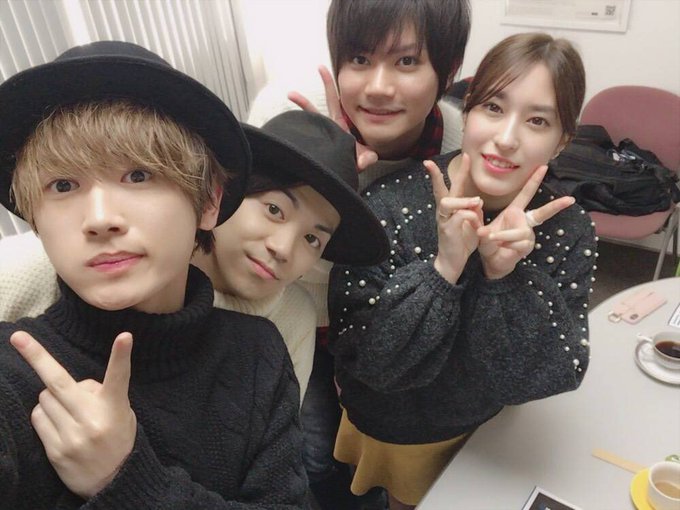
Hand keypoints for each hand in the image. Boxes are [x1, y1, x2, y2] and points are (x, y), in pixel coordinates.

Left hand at [10, 330, 136, 498]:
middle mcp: (93, 420)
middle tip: (18, 337)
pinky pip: (38, 418)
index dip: (121, 356)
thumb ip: (100, 394)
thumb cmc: (118, 438)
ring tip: (68, 411)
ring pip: (44, 399)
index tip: (124, 336)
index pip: (118, 376)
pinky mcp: (55, 451)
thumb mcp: (122, 413)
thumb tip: (74, 384)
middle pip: (58, 382)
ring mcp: (72, 436)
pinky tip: (59, 423)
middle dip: (36, 357)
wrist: (114, 482)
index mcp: (115, 407)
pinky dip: (44, 414)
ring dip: (51, 397)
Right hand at [288, 65, 377, 169]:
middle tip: (320, 67)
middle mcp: (331, 126)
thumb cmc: (354, 164)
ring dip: (303, 105)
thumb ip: (366, 159)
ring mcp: (324, 133)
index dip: (331, 86)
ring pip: (312, 117)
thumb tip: (366, 160)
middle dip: (325, 84)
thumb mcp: (363, 160)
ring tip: (290, 93)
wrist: (345, 175)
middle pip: (328, 101)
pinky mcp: (316, 143)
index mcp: (340, 125)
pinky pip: (306, 134)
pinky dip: (297, 128)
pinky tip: (287, 122)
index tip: (324, 69)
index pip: (336, 101)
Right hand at [425, 154, 483, 282]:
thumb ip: (474, 211)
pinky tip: (476, 220)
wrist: (453, 263)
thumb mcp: (473, 224)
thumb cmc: (462, 243)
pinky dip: (468, 216)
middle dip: (437, 175)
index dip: (459, 171)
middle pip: (440, 190)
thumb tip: (477, 201)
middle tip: (432, 163)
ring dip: (463, 200)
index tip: (465, 155)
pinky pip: (457, 217)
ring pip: (447, 202)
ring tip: (475, 202)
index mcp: (451, 209)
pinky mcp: (447, 231)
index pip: (452, 186)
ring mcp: (443, 221)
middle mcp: (444, 212)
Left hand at [476, 165, 575, 279]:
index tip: (543, 167)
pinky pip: (518, 243)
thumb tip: (472, 209)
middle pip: (542, 212)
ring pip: (519, 232)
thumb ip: (477, 220)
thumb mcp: (480, 229)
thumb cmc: (488, 243)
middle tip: (570, 199)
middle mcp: (524, 221)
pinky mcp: (527, 246)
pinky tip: (501, 247)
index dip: (534, 180)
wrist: (491, 262)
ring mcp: (528, 234)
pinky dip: (505, 244)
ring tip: (491, 238)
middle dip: (556, 206)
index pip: (525, 193)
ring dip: (503, 236)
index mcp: (514, 211)